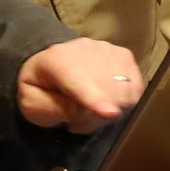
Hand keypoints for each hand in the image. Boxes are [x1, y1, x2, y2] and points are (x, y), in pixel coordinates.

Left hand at [15, 37, 143, 130]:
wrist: (51, 65)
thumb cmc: (41, 88)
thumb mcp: (34, 104)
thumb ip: (55, 109)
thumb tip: (86, 111)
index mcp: (55, 60)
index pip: (79, 80)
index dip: (96, 98)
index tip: (111, 113)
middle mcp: (84, 49)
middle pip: (106, 91)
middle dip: (98, 116)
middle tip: (79, 121)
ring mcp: (107, 50)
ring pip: (124, 91)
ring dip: (112, 110)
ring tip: (90, 110)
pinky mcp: (124, 55)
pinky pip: (135, 88)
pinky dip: (124, 101)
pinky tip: (106, 101)